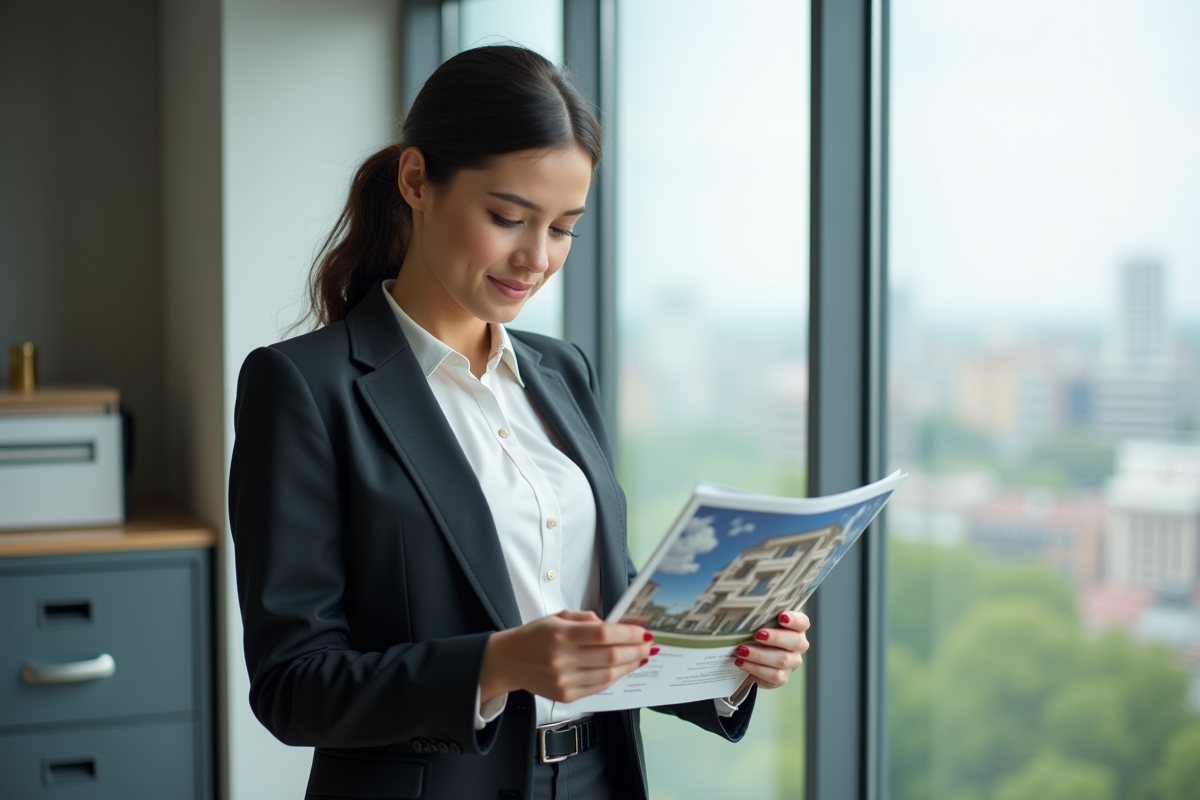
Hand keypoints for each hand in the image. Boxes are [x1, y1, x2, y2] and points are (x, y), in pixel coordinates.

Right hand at [480, 609, 654, 704]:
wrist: (508, 661)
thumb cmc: (534, 636)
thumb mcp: (556, 616)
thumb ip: (584, 619)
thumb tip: (610, 625)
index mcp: (560, 635)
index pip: (603, 634)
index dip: (628, 634)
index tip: (643, 632)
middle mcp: (562, 660)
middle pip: (610, 656)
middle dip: (635, 650)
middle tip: (649, 645)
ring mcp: (564, 681)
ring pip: (608, 675)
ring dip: (630, 666)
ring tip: (641, 657)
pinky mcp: (566, 696)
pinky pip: (598, 688)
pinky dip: (615, 678)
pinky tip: (624, 669)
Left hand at [732, 610, 810, 689]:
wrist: (747, 658)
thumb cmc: (754, 633)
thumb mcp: (758, 622)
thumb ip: (759, 616)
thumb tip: (746, 610)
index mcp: (795, 627)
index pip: (802, 622)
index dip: (794, 619)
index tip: (781, 617)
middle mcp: (798, 645)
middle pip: (795, 641)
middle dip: (775, 638)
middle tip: (757, 635)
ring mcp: (792, 662)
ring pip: (783, 659)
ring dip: (760, 655)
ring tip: (741, 650)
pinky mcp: (782, 677)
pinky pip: (773, 675)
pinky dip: (755, 668)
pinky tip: (741, 662)